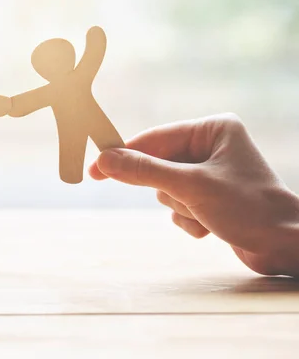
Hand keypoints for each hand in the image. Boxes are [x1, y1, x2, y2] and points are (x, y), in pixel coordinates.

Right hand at [89, 113, 298, 276]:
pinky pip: (178, 203)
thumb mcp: (190, 187)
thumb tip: (105, 160)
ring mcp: (210, 172)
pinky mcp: (210, 196)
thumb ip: (144, 171)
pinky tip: (211, 224)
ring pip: (166, 187)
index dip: (123, 154)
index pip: (155, 138)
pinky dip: (188, 217)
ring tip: (207, 212)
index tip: (95, 169)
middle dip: (169, 189)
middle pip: (158, 164)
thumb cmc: (248, 208)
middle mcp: (211, 146)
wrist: (285, 246)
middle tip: (185, 199)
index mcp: (212, 129)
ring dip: (180, 206)